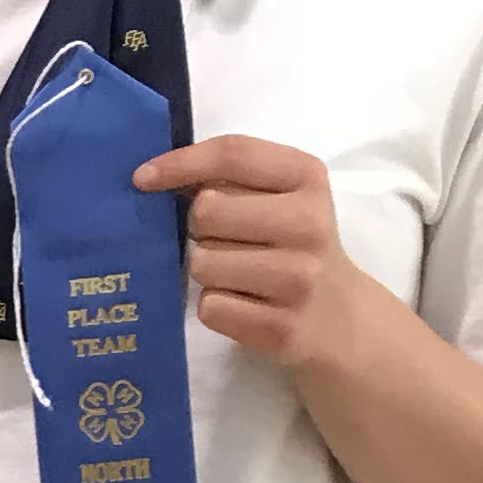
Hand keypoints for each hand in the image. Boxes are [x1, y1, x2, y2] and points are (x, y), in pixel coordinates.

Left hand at [136, 136, 366, 371]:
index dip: (180, 163)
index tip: (142, 178)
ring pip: (202, 263)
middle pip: (206, 211)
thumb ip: (230, 177)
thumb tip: (153, 176)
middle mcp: (309, 224)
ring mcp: (298, 279)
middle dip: (200, 228)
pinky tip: (245, 304)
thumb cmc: (293, 244)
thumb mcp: (280, 196)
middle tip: (225, 240)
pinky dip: (215, 306)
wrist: (340, 315)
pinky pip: (210, 307)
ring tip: (239, 274)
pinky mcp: (281, 327)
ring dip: (207, 270)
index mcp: (307, 177)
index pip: (232, 155)